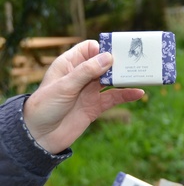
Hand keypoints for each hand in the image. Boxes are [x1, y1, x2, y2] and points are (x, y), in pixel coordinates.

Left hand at [23, 40, 144, 153]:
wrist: (39, 136)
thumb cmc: (44, 107)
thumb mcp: (65, 86)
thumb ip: (87, 71)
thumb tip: (109, 57)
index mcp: (69, 64)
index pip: (90, 49)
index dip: (104, 48)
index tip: (118, 51)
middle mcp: (81, 76)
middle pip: (105, 63)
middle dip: (120, 62)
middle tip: (136, 60)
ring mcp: (90, 91)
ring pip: (112, 80)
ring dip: (125, 78)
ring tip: (141, 74)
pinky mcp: (96, 106)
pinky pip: (114, 98)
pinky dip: (127, 95)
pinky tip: (138, 93)